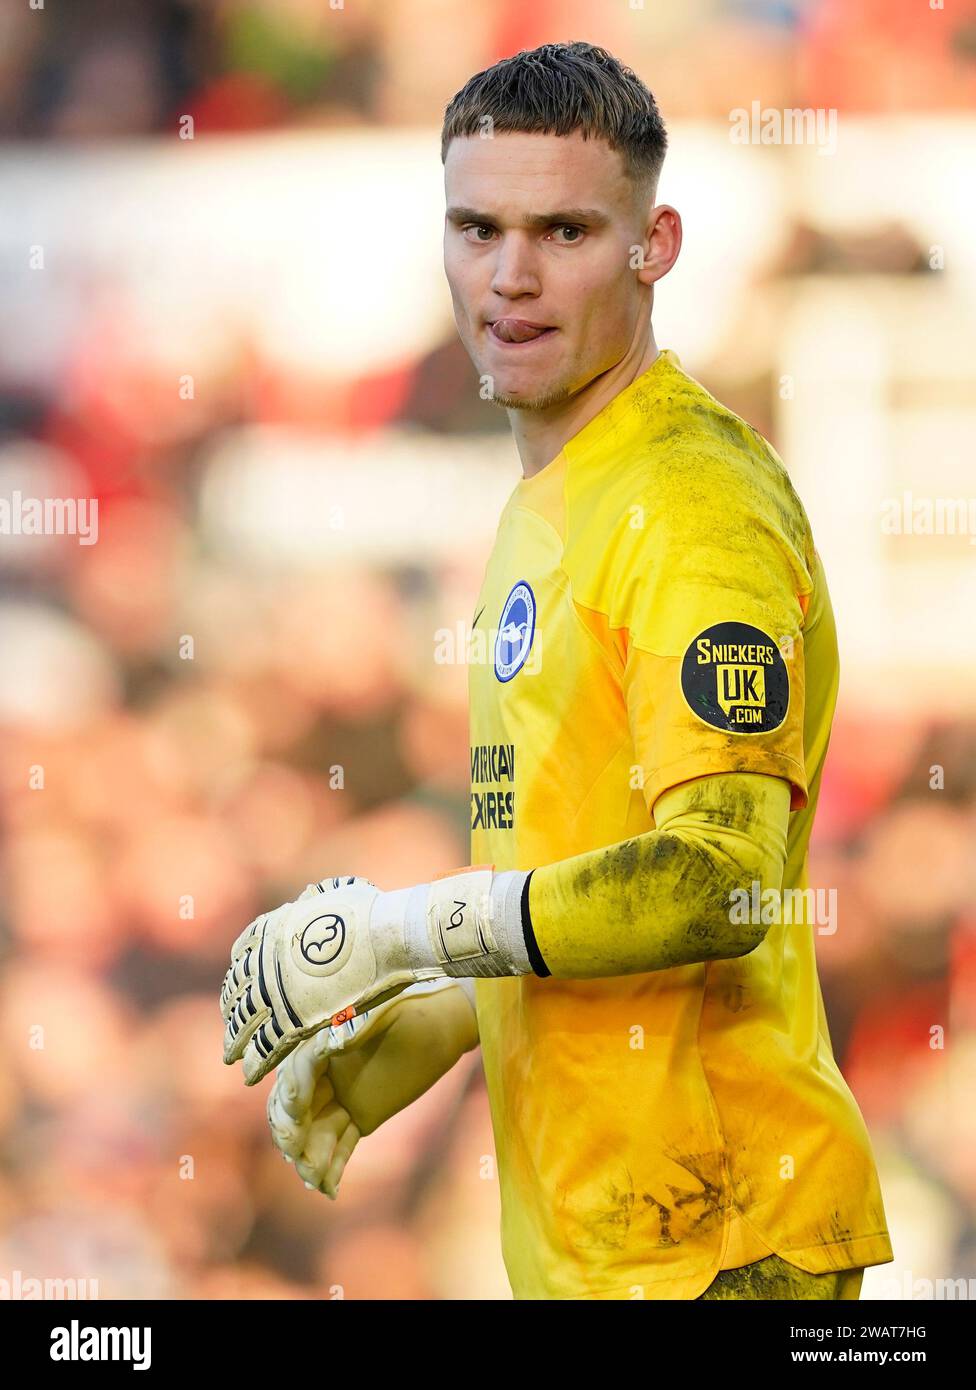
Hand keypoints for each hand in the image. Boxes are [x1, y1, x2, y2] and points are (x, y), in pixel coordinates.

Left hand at [221, 866, 495, 1084]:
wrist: (386, 935)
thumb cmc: (373, 914)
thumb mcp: (336, 896)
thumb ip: (318, 900)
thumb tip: (312, 895)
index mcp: (273, 930)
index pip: (243, 954)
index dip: (242, 974)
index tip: (241, 988)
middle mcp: (264, 960)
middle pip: (239, 991)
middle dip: (234, 1010)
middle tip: (233, 1027)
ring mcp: (275, 990)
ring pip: (244, 1022)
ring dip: (236, 1040)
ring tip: (233, 1057)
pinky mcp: (291, 1019)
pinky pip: (266, 1044)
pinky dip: (257, 1061)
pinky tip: (251, 1075)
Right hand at [267, 1001, 400, 1196]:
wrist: (440, 1030)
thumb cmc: (414, 1013)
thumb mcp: (388, 1012)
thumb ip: (359, 1024)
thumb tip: (333, 1039)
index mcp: (323, 1040)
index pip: (298, 1067)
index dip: (294, 1088)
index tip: (296, 1106)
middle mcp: (324, 1071)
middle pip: (294, 1105)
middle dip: (290, 1129)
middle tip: (294, 1151)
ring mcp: (339, 1096)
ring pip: (315, 1131)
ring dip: (310, 1156)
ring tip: (315, 1180)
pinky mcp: (358, 1117)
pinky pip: (341, 1144)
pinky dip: (333, 1166)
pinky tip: (330, 1189)